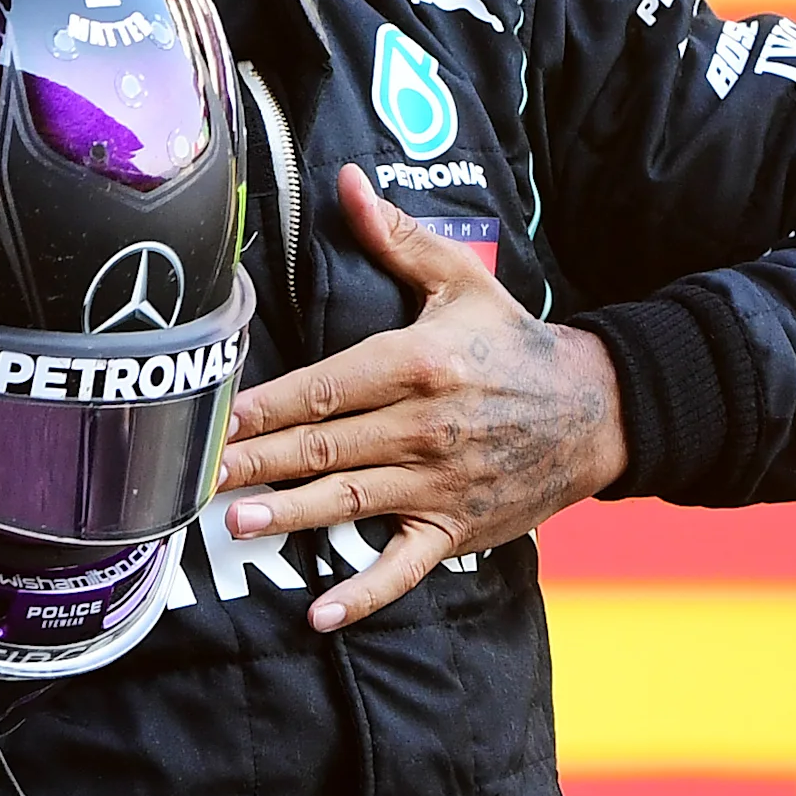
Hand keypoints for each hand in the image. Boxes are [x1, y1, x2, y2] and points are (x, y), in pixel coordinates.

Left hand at [214, 168, 625, 628]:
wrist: (601, 410)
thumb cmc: (515, 340)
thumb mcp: (459, 279)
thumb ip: (393, 236)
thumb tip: (345, 180)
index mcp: (418, 364)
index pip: (328, 386)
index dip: (269, 403)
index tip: (218, 416)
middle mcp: (426, 427)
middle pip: (326, 446)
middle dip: (257, 460)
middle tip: (195, 474)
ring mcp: (441, 483)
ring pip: (352, 501)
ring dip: (292, 514)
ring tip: (236, 521)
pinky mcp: (457, 528)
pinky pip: (404, 566)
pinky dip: (365, 592)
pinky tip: (319, 615)